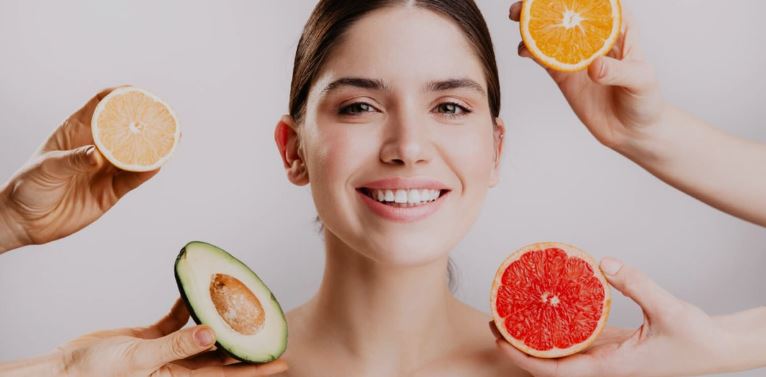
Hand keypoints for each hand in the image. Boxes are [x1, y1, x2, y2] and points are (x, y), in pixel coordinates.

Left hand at [0, 87, 157, 252]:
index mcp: (77, 131)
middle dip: (146, 121)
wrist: (26, 221)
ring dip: (152, 148)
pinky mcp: (110, 192)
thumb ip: (73, 160)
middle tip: (163, 117)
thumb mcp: (46, 168)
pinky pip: (132, 181)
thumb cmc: (29, 187)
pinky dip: (145, 173)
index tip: (137, 93)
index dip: (120, 95)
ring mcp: (105, 169)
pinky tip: (155, 166)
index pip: (102, 105)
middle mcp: (96, 147)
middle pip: (126, 128)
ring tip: (169, 140)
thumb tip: (98, 156)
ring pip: (135, 154)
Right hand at [56, 298, 287, 376]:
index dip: (256, 369)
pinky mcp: (152, 338)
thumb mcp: (139, 360)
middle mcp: (180, 367)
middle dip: (246, 342)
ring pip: (203, 335)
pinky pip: (177, 321)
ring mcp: (167, 352)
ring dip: (219, 319)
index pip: (229, 376)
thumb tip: (213, 336)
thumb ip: (177, 346)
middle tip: (270, 325)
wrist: (65, 369)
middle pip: (223, 355)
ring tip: (240, 303)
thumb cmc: (97, 375)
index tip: (282, 360)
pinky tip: (196, 291)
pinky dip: (187, 306)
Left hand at [492, 258, 747, 376]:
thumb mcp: (668, 309)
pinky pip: (581, 339)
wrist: (721, 348)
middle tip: (495, 319)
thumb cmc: (699, 339)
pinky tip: (549, 309)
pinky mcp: (616, 346)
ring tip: (512, 313)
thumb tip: (603, 262)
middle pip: (552, 362)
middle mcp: (606, 365)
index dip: (526, 358)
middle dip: (521, 345)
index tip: (502, 341)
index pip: (557, 369)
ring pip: (564, 352)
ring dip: (537, 336)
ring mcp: (610, 357)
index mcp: (612, 367)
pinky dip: (561, 328)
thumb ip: (636, 284)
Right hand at [508, 1, 663, 151]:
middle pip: (569, 13)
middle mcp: (595, 36)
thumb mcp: (641, 81)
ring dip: (532, 24)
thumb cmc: (645, 100)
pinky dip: (531, 51)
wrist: (632, 132)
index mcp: (619, 27)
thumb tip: (594, 66)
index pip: (599, 4)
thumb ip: (618, 71)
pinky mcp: (563, 74)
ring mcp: (577, 54)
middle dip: (546, 5)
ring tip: (518, 19)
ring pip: (551, 32)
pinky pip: (544, 57)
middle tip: (527, 4)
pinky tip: (524, 50)